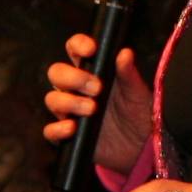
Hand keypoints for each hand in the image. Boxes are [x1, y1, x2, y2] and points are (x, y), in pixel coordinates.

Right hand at [43, 33, 152, 173]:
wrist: (141, 146)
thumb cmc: (138, 112)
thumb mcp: (137, 92)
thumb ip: (129, 74)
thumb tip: (125, 53)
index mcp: (92, 71)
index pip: (74, 50)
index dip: (78, 45)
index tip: (91, 50)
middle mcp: (77, 89)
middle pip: (57, 73)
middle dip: (73, 77)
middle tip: (97, 88)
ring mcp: (70, 112)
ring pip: (52, 99)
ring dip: (69, 102)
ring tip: (92, 109)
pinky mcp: (68, 135)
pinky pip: (50, 131)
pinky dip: (57, 129)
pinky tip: (72, 128)